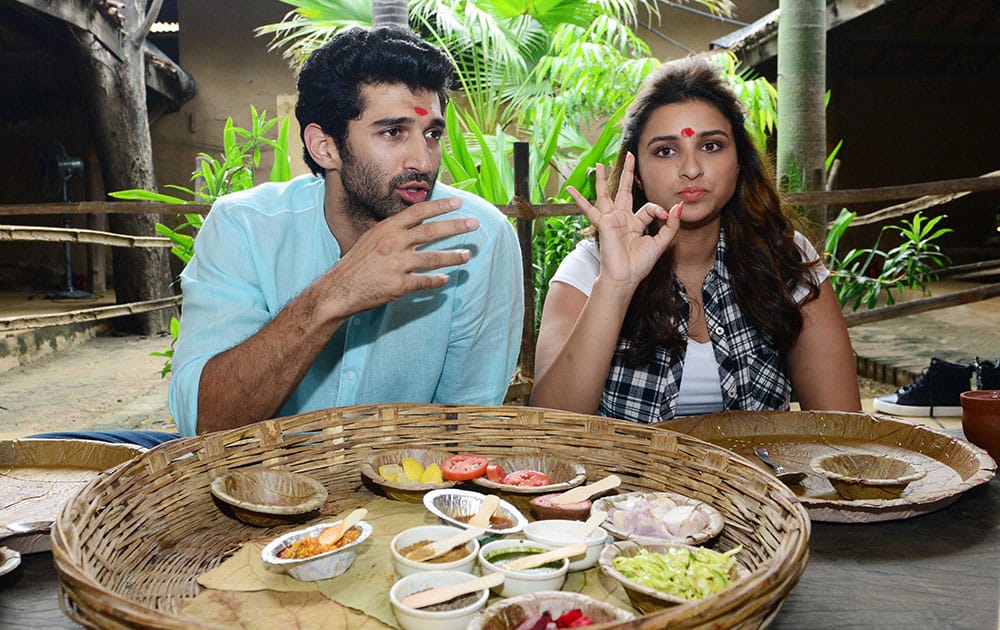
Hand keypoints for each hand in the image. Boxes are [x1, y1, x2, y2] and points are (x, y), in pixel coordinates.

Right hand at [319, 197, 478, 318]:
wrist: (340, 289)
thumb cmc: (356, 263)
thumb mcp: (372, 239)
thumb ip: (393, 231)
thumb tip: (415, 225)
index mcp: (387, 229)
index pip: (418, 212)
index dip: (440, 206)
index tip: (458, 203)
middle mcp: (394, 243)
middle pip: (431, 231)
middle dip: (456, 226)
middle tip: (474, 224)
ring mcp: (398, 264)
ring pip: (433, 258)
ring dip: (453, 257)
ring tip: (467, 255)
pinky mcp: (400, 285)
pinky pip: (425, 281)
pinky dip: (437, 281)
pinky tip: (446, 279)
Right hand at [566, 152, 679, 290]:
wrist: (625, 277)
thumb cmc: (639, 264)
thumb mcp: (661, 242)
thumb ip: (671, 224)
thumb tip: (679, 206)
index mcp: (635, 223)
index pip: (648, 207)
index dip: (660, 209)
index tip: (667, 216)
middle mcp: (622, 218)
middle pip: (624, 190)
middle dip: (627, 172)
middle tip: (628, 155)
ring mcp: (610, 219)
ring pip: (605, 194)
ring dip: (602, 179)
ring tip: (597, 164)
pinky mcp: (602, 222)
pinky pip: (588, 208)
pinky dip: (578, 199)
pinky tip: (569, 189)